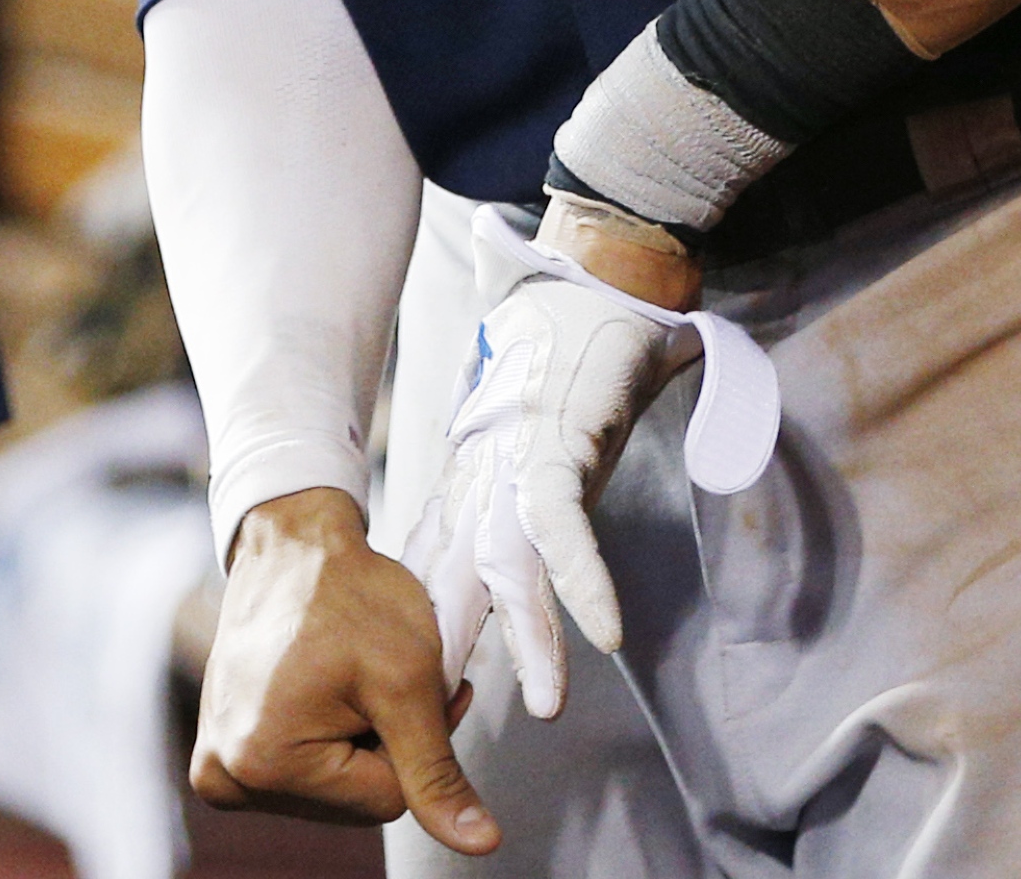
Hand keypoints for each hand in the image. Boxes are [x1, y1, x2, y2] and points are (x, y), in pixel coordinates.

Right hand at [191, 487, 497, 856]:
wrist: (293, 542)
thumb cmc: (348, 593)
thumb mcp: (409, 678)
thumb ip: (438, 771)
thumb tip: (481, 845)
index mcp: (262, 764)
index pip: (387, 801)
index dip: (419, 741)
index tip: (422, 685)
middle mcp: (226, 777)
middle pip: (356, 801)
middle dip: (388, 743)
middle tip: (389, 675)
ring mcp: (218, 765)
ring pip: (334, 788)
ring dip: (361, 737)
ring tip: (355, 675)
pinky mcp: (222, 749)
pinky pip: (303, 770)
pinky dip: (330, 734)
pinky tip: (329, 686)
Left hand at [404, 207, 777, 721]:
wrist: (585, 280)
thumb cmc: (558, 359)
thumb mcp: (531, 444)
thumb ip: (525, 490)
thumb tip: (528, 529)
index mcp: (478, 492)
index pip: (441, 580)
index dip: (428, 643)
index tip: (412, 707)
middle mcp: (490, 489)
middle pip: (462, 589)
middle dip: (453, 663)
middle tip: (442, 740)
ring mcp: (523, 469)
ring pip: (518, 570)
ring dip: (536, 640)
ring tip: (547, 708)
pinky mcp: (563, 446)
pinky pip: (572, 524)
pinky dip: (588, 576)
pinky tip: (608, 630)